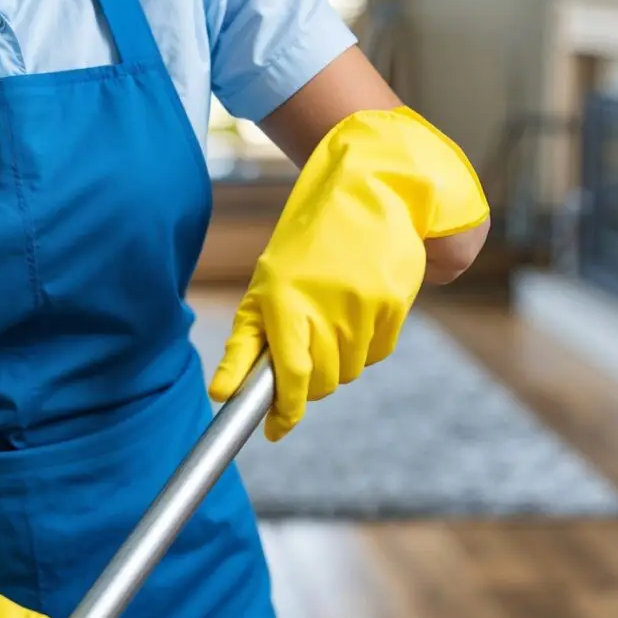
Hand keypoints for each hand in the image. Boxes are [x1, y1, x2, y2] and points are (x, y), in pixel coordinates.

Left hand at [211, 107, 488, 439]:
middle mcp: (326, 304)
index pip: (289, 374)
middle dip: (310, 383)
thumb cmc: (307, 243)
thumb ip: (246, 342)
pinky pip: (379, 350)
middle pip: (321, 380)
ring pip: (350, 369)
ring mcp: (365, 305)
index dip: (285, 410)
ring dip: (339, 360)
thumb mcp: (267, 284)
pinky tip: (357, 313)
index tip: (276, 428)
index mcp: (285, 298)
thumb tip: (221, 393)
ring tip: (331, 322)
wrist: (368, 190)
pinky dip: (366, 344)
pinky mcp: (395, 303)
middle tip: (304, 363)